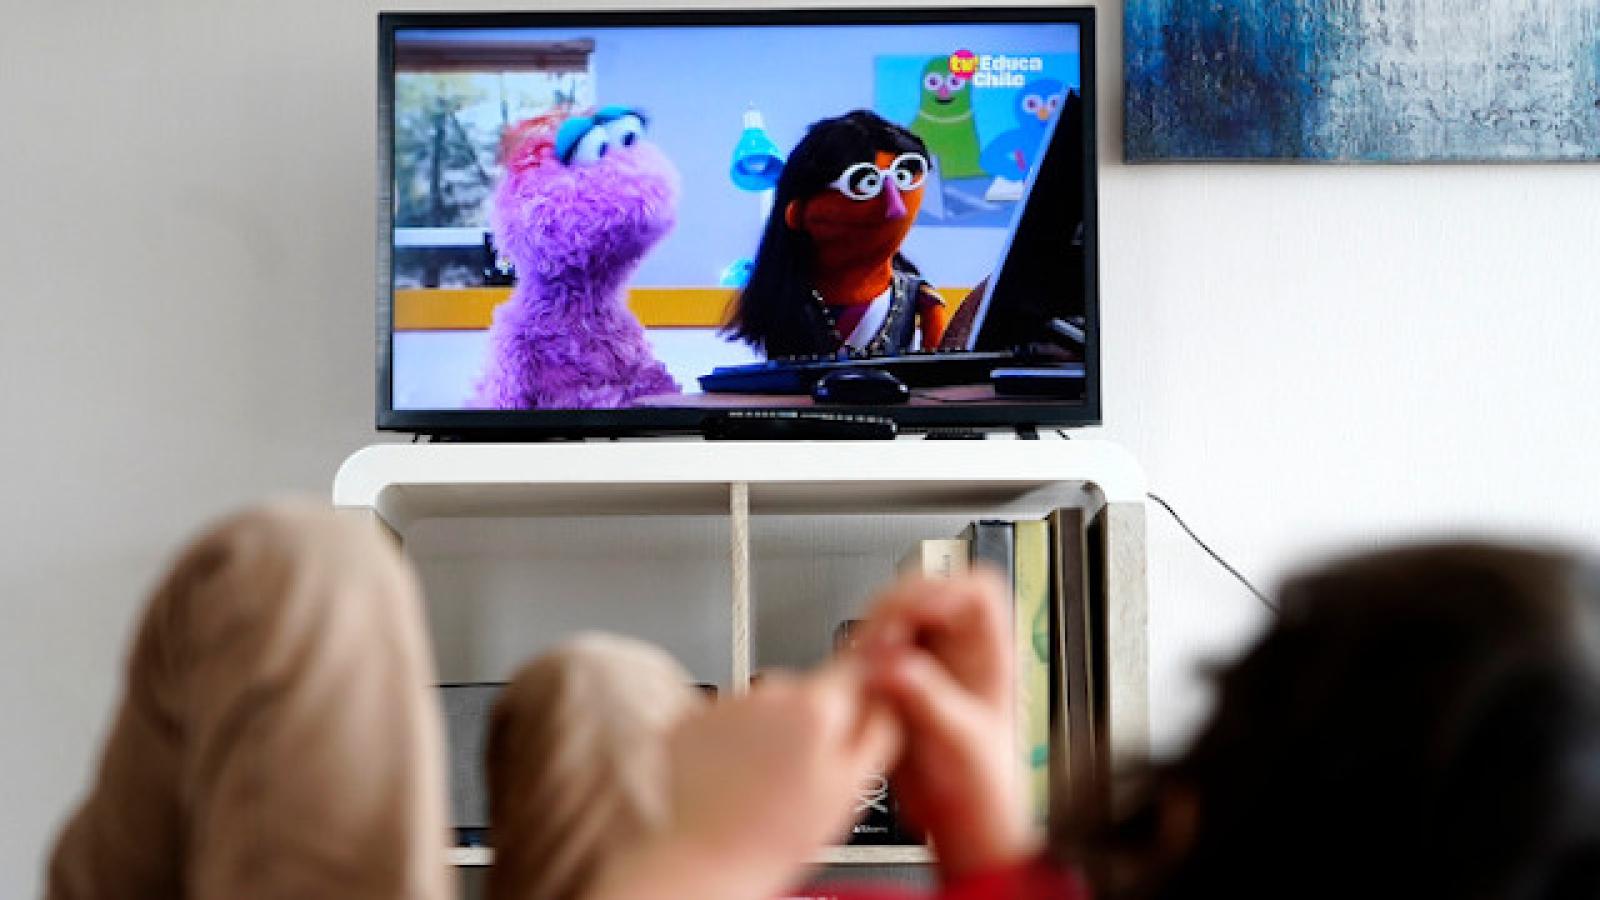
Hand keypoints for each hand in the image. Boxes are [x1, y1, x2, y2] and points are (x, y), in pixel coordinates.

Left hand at [585, 659, 900, 899]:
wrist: (710, 860)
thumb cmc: (780, 834)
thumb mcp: (851, 787)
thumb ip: (878, 728)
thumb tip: (889, 693)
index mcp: (815, 705)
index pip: (855, 665)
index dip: (864, 683)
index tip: (865, 698)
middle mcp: (768, 691)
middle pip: (808, 689)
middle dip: (813, 720)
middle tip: (808, 771)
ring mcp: (726, 702)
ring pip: (766, 704)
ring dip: (771, 731)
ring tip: (767, 782)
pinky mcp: (692, 717)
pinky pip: (728, 716)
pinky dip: (734, 739)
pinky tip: (738, 776)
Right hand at [858, 572, 1035, 880]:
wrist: (961, 827)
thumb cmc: (984, 791)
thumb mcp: (963, 743)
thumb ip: (929, 700)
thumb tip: (894, 662)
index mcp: (991, 654)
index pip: (976, 589)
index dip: (944, 588)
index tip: (915, 611)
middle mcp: (957, 653)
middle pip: (924, 595)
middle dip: (896, 607)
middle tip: (878, 637)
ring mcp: (924, 665)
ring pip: (891, 620)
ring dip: (873, 631)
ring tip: (865, 659)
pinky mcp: (893, 683)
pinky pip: (870, 652)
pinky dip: (858, 658)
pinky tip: (855, 678)